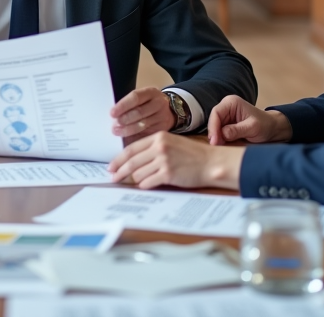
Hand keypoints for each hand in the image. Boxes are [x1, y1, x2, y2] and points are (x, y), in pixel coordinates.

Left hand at [108, 131, 244, 189]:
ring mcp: (163, 160)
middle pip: (131, 162)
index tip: (112, 166)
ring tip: (141, 181)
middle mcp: (159, 147)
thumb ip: (153, 148)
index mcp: (159, 137)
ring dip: (137, 180)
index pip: (132, 148)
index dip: (119, 159)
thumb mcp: (172, 143)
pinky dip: (145, 185)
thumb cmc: (193, 155)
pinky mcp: (168, 174)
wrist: (211, 163)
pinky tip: (147, 185)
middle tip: (113, 178)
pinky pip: (148, 182)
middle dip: (120, 171)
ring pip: (138, 174)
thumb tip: (134, 160)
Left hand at [110, 87, 174, 143]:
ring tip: (117, 132)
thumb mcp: (142, 99)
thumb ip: (129, 104)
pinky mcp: (163, 129)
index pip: (135, 97)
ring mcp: (162, 117)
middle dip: (125, 119)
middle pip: (139, 111)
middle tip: (114, 126)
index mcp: (151, 92)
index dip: (123, 105)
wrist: (167, 112)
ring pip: (143, 124)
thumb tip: (113, 115)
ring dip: (128, 129)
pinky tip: (127, 138)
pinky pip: (147, 134)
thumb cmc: (147, 104)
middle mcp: (159, 103)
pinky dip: (135, 137)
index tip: (112, 113)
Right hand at [207, 96, 292, 145]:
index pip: (216, 113)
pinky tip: (222, 145)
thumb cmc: (264, 125)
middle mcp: (226, 108)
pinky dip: (219, 139)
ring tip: (220, 147)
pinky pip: (218, 132)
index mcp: (231, 103)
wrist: (272, 129)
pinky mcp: (226, 125)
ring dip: (216, 137)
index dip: (213, 127)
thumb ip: (237, 130)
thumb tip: (222, 134)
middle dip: (214, 133)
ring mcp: (225, 116)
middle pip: (213, 120)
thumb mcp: (252, 128)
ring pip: (214, 127)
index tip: (215, 141)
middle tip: (216, 146)